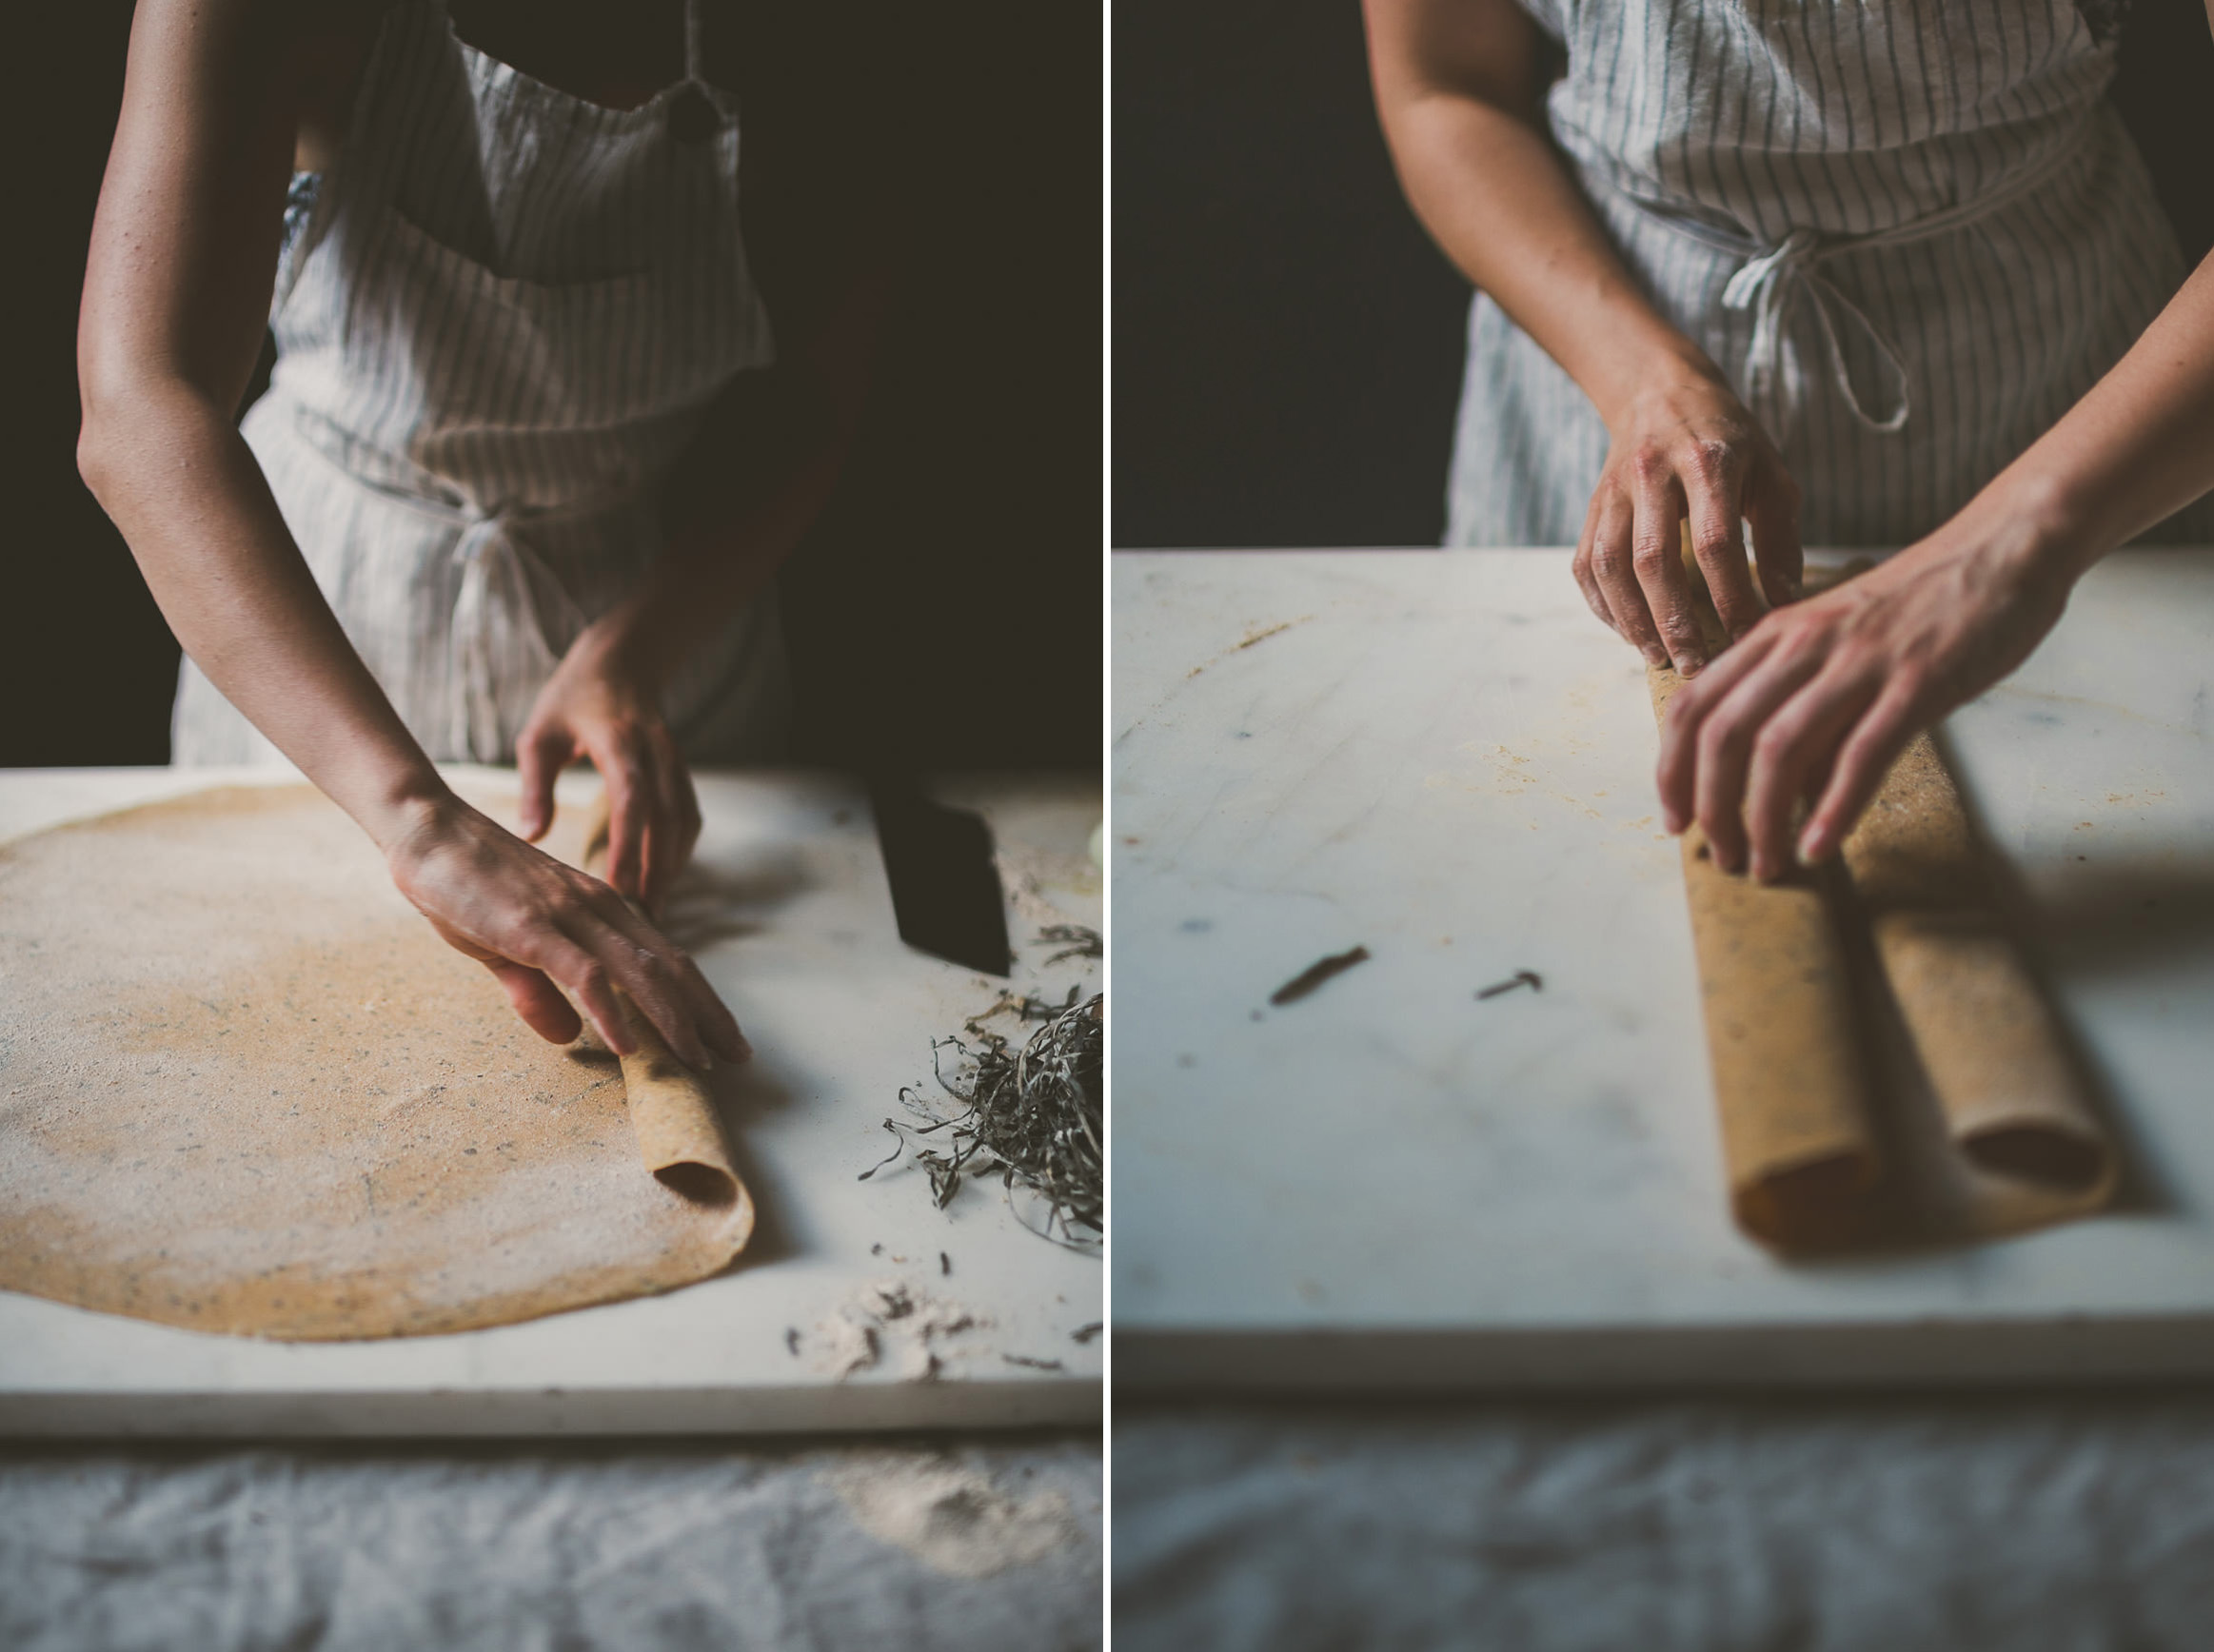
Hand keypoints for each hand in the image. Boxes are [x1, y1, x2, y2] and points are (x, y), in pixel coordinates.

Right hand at [384, 793, 746, 1069]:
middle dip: (707, 1015)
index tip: (725, 1036)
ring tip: (699, 1061)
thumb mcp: (507, 947)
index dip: (700, 999)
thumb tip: (567, 1036)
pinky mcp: (533, 928)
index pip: (666, 958)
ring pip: (640, 972)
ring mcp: (568, 916)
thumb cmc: (467, 884)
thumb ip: (538, 992)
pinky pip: (584, 975)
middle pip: (670, 967)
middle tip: (739, 1057)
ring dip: (674, 1020)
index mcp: (600, 909)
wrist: (428, 832)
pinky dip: (612, 1013)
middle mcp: (598, 908)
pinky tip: (630, 1045)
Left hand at [515, 622, 701, 913]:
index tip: (618, 889)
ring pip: (684, 822)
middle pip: (666, 819)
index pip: (633, 799)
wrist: (621, 663)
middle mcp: (656, 752)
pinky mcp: (682, 773)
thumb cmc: (570, 702)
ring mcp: (675, 762)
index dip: (630, 846)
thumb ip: (536, 786)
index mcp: (620, 741)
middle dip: (656, 870)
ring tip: (653, 911)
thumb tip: (532, 836)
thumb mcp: (540, 736)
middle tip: (640, 918)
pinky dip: (679, 852)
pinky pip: (688, 818)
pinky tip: (662, 881)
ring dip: (672, 867)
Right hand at [1575, 370, 1803, 674]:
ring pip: (1610, 566)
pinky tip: (1629, 631)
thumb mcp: (1771, 474)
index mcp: (1708, 462)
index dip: (1729, 596)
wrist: (1660, 392)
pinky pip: (1586, 566)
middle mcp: (1654, 474)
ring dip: (1633, 620)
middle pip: (1654, 560)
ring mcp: (1614, 491)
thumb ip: (1779, 539)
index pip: (1715, 542)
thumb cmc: (1728, 440)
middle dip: (1675, 622)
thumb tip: (1782, 603)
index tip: (1745, 636)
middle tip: (1695, 664)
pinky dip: (1603, 606)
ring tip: (1659, 657)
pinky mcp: (1592, 507)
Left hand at [1655, 508, 2075, 880]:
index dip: (1672, 770)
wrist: (2006, 548)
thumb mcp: (1839, 643)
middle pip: (1724, 734)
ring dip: (1762, 819)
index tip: (1676, 821)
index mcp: (1776, 633)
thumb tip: (1786, 791)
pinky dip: (1832, 809)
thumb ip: (1805, 704)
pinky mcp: (1917, 683)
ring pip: (1779, 749)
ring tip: (1765, 865)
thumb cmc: (1923, 604)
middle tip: (1722, 858)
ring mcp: (1859, 662)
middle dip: (1711, 807)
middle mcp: (1805, 644)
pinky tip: (1818, 848)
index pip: (1694, 706)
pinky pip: (1860, 754)